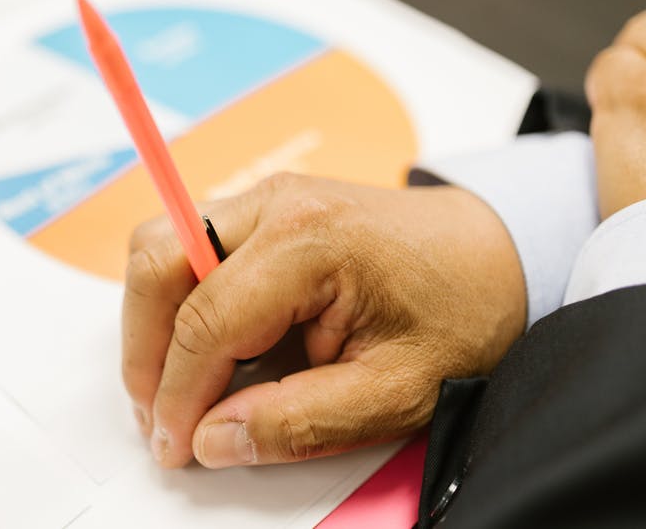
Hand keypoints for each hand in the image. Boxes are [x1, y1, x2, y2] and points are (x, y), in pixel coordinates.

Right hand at [122, 173, 525, 468]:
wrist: (501, 255)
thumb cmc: (461, 313)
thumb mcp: (396, 392)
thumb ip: (298, 422)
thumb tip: (211, 439)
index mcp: (310, 241)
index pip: (207, 321)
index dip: (177, 395)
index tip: (175, 447)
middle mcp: (275, 202)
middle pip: (157, 261)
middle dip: (144, 347)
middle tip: (161, 416)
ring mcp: (266, 198)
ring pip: (161, 246)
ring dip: (154, 319)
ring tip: (179, 386)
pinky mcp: (265, 209)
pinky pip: (189, 245)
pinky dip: (178, 299)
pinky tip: (208, 350)